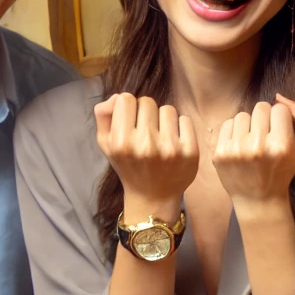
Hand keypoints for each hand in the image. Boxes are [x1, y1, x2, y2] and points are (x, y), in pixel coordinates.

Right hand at [94, 93, 198, 217]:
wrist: (152, 197)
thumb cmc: (128, 166)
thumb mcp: (106, 144)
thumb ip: (104, 116)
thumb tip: (116, 97)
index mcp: (121, 142)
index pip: (125, 99)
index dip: (128, 107)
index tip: (130, 120)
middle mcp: (145, 145)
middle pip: (147, 101)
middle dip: (145, 112)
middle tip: (146, 130)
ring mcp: (170, 149)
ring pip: (168, 109)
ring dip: (163, 119)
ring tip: (160, 136)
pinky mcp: (190, 152)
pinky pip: (185, 120)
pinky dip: (180, 126)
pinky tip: (174, 141)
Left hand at [212, 95, 294, 208]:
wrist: (259, 199)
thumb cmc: (283, 170)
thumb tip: (280, 97)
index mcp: (281, 145)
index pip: (279, 109)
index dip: (281, 118)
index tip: (279, 132)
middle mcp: (257, 146)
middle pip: (260, 107)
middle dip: (264, 118)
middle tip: (265, 135)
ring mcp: (236, 150)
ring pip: (242, 114)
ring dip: (248, 124)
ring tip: (252, 141)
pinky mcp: (219, 153)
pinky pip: (227, 124)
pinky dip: (234, 131)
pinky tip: (240, 145)